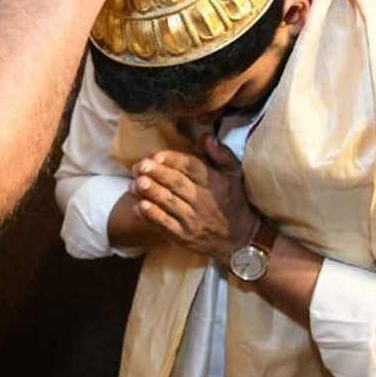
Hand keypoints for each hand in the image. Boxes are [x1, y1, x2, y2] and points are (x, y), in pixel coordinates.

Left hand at [130, 136, 259, 265]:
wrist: (240, 240)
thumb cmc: (234, 201)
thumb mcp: (234, 176)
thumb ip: (221, 155)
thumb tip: (206, 136)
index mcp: (215, 182)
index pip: (192, 167)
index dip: (173, 160)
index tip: (155, 155)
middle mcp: (204, 201)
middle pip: (177, 184)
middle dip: (157, 174)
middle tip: (140, 166)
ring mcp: (193, 220)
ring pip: (168, 203)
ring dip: (150, 192)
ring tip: (135, 183)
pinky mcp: (184, 236)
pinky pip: (165, 225)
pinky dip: (151, 216)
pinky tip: (139, 206)